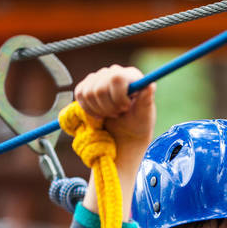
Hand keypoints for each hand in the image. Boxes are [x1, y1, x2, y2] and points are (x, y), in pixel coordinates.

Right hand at [74, 65, 155, 218]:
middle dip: (107, 106)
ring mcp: (99, 83)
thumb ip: (145, 102)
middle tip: (117, 119)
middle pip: (101, 80)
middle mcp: (116, 76)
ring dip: (96, 112)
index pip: (120, 75)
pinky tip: (97, 121)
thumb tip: (148, 85)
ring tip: (107, 123)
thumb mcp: (144, 122)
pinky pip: (78, 97)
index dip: (118, 94)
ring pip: (87, 90)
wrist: (118, 152)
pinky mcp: (85, 93)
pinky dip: (86, 113)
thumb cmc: (135, 139)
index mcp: (134, 80)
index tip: (122, 110)